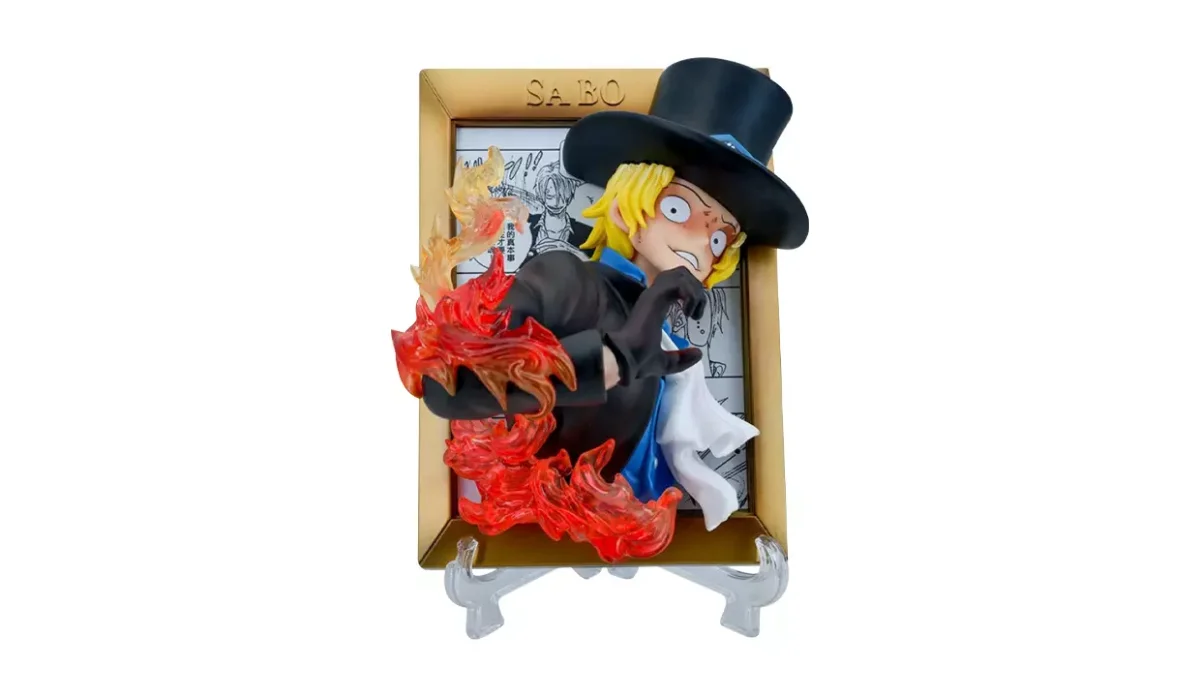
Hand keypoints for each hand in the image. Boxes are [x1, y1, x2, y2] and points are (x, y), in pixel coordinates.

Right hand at [603, 267, 706, 384]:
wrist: (626, 360)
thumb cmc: (641, 359)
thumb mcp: (667, 362)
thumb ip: (682, 357)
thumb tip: (698, 354)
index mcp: (657, 305)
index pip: (676, 283)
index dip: (691, 294)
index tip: (694, 316)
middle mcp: (655, 295)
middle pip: (681, 272)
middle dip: (696, 288)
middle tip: (696, 311)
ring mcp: (654, 293)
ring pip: (681, 273)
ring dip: (694, 291)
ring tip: (692, 311)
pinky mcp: (655, 296)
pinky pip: (679, 283)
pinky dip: (690, 295)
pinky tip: (688, 311)